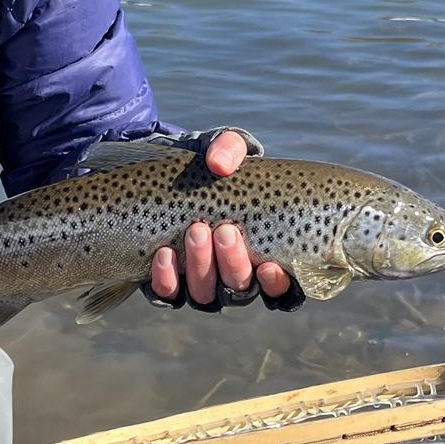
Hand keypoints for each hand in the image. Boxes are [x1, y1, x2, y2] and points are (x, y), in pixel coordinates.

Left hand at [148, 129, 294, 309]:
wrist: (166, 172)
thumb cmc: (210, 165)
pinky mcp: (168, 284)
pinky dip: (167, 278)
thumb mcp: (224, 149)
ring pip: (206, 295)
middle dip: (233, 263)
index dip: (277, 285)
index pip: (280, 288)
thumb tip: (219, 165)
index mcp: (262, 254)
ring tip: (196, 230)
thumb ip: (229, 148)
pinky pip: (168, 294)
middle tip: (225, 231)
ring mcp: (200, 283)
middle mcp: (233, 277)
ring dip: (202, 267)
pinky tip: (164, 252)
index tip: (269, 265)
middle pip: (239, 289)